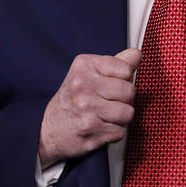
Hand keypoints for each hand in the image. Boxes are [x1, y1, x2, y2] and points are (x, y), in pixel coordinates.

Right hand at [38, 48, 139, 167]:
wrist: (48, 128)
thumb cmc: (74, 98)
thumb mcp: (89, 73)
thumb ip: (116, 63)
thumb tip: (137, 54)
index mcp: (84, 66)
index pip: (126, 70)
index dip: (124, 79)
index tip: (110, 84)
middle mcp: (82, 86)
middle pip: (129, 92)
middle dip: (125, 99)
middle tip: (109, 101)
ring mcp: (86, 110)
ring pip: (128, 113)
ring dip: (121, 118)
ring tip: (106, 115)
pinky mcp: (90, 132)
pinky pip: (120, 132)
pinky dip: (113, 132)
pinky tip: (100, 127)